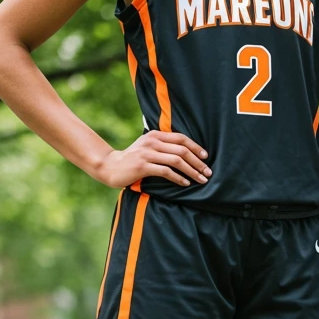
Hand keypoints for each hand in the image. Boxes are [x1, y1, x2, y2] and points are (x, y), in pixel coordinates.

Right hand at [94, 130, 211, 188]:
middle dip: (198, 162)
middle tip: (208, 172)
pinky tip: (186, 183)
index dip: (196, 147)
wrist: (111, 166)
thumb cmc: (132, 159)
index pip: (181, 138)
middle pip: (182, 150)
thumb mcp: (147, 147)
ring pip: (176, 161)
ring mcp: (147, 154)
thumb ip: (162, 146)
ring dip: (192, 171)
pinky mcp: (143, 166)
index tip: (206, 157)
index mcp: (155, 135)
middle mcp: (152, 142)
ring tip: (201, 179)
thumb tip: (185, 152)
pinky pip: (166, 171)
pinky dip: (178, 178)